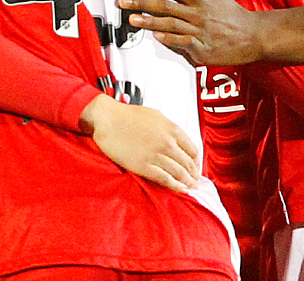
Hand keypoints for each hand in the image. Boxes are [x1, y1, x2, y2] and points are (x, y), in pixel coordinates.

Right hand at [80, 95, 199, 192]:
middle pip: (187, 163)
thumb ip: (169, 129)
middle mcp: (167, 142)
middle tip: (195, 181)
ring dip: (187, 182)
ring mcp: (155, 154)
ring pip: (178, 173)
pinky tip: (179, 189)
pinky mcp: (143, 165)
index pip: (192, 150)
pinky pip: (164, 179)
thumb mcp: (155, 116)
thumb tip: (177, 142)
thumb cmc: (127, 116)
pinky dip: (174, 186)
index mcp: (171, 129)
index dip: (196, 162)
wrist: (107, 119)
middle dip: (193, 174)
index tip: (195, 167)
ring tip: (189, 187)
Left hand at [120, 0, 265, 64]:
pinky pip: (182, 43)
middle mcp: (198, 13)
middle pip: (165, 6)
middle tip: (123, 1)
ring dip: (149, 22)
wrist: (253, 36)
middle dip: (142, 3)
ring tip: (132, 19)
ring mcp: (199, 31)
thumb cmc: (231, 12)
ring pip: (170, 24)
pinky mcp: (202, 48)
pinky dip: (169, 39)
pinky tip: (156, 36)